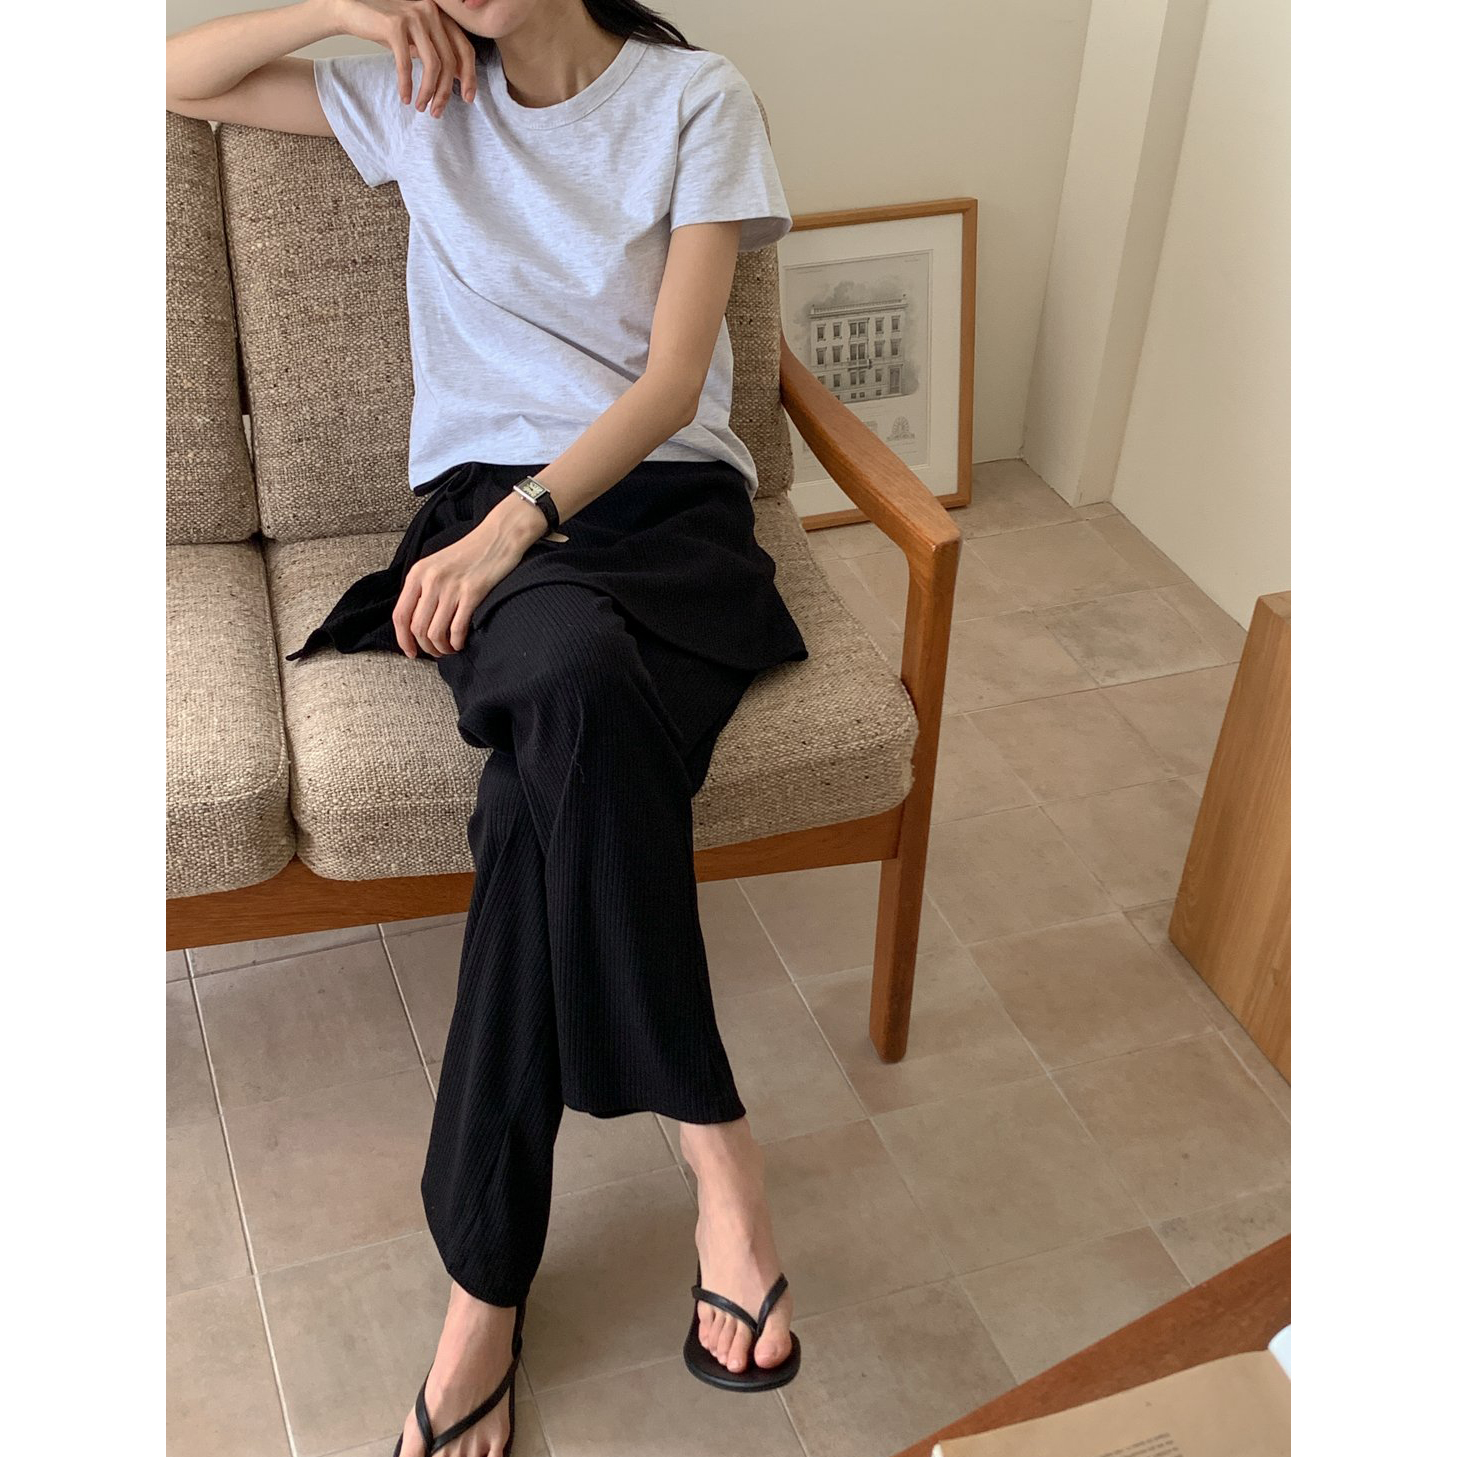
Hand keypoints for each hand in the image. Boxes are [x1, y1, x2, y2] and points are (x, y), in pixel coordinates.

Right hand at [327, 0, 476, 115]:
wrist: (353, 10)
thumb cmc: (387, 29)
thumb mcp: (418, 39)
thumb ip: (437, 51)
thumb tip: (461, 77)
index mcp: (440, 15)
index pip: (464, 48)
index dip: (470, 76)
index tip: (468, 99)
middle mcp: (430, 12)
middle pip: (450, 61)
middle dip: (445, 92)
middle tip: (437, 111)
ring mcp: (413, 16)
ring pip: (433, 65)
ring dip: (428, 92)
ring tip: (421, 107)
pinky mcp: (394, 25)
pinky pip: (406, 64)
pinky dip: (406, 85)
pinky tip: (405, 97)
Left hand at [393, 495, 547, 656]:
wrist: (498, 536)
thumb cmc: (470, 553)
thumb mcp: (437, 565)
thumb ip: (424, 588)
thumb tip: (417, 620)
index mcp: (418, 573)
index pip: (400, 615)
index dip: (403, 640)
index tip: (411, 653)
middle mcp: (431, 580)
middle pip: (418, 628)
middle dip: (426, 647)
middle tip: (437, 652)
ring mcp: (451, 587)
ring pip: (435, 632)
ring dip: (442, 648)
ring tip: (450, 649)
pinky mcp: (472, 593)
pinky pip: (457, 629)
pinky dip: (457, 642)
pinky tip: (461, 643)